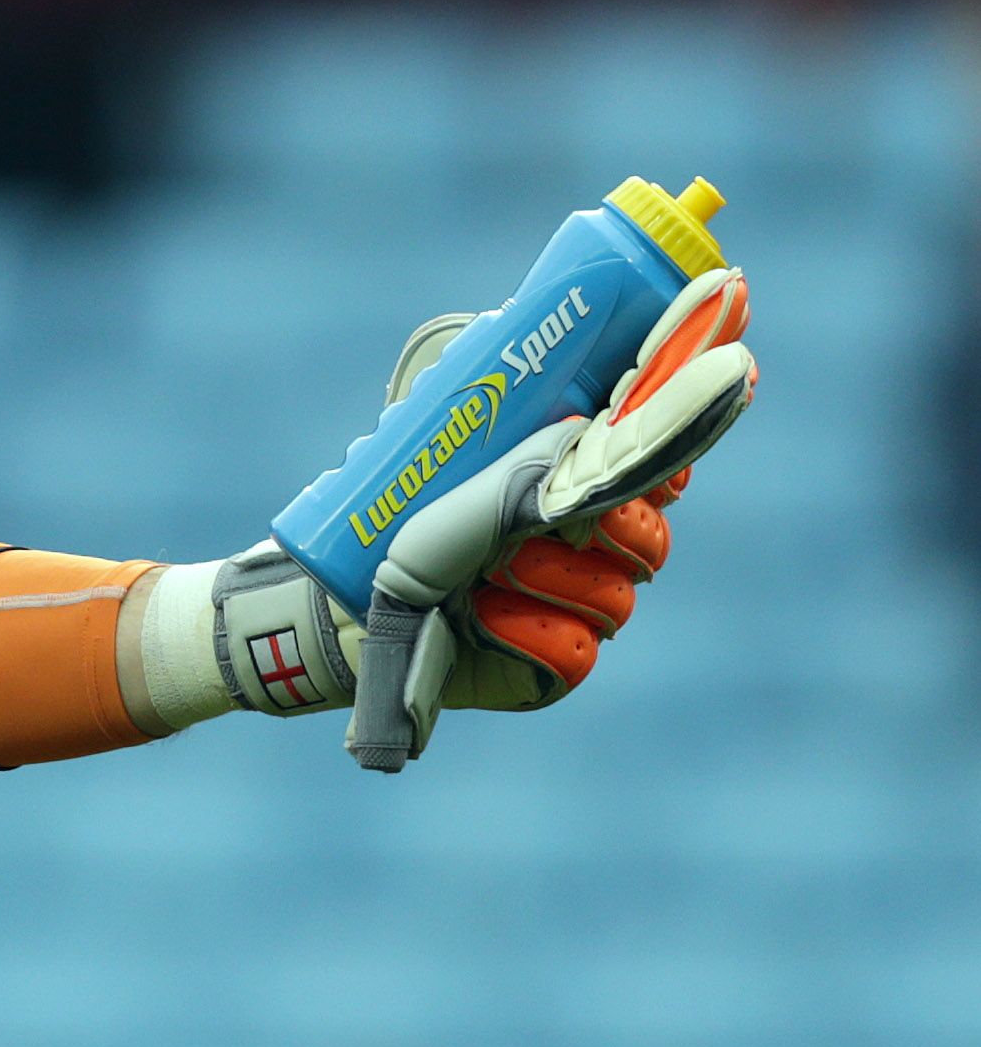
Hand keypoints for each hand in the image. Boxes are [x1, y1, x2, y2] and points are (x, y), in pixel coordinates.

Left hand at [354, 267, 756, 760]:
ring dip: (553, 573)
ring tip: (488, 567)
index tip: (709, 383)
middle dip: (610, 513)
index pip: (666, 450)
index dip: (686, 422)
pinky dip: (529, 631)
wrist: (336, 598)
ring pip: (623, 589)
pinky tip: (484, 614)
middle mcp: (593, 539)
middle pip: (654, 524)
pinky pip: (579, 650)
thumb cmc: (398, 506)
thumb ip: (521, 385)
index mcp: (581, 475)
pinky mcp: (554, 664)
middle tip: (550, 507)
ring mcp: (578, 602)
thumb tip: (591, 382)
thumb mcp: (458, 431)